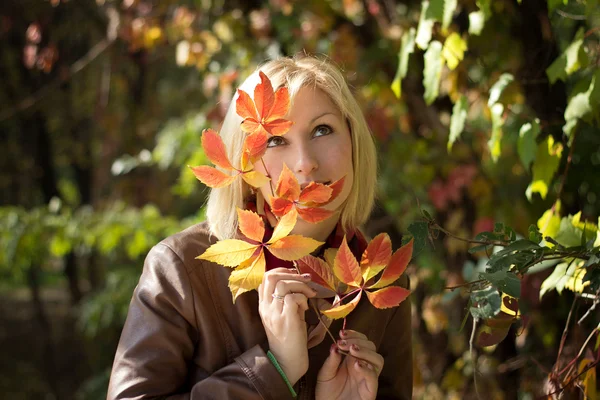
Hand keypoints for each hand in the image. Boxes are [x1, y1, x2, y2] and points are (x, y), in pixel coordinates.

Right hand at [258, 267, 316, 384]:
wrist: (287, 362)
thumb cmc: (289, 338)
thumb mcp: (283, 315)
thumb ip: (287, 299)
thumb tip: (299, 283)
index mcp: (263, 305)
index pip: (265, 278)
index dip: (281, 271)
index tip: (295, 274)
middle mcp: (266, 307)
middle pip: (271, 276)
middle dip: (291, 274)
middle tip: (305, 280)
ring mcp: (274, 313)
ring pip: (283, 284)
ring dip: (300, 286)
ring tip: (309, 295)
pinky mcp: (285, 320)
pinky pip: (293, 298)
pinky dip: (303, 298)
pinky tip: (307, 309)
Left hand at [315, 330, 383, 399]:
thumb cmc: (327, 393)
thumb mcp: (325, 374)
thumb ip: (331, 360)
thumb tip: (334, 344)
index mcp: (352, 359)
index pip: (360, 340)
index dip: (354, 334)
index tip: (342, 333)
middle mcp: (362, 366)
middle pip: (371, 346)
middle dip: (358, 341)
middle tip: (343, 343)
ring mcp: (367, 377)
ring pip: (378, 359)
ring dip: (366, 352)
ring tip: (352, 351)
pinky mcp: (370, 389)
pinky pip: (374, 377)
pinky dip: (367, 369)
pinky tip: (356, 365)